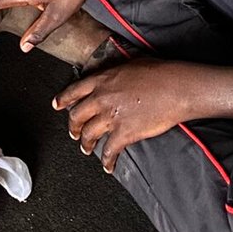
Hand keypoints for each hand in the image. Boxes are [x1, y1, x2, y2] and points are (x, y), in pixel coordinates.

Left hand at [52, 58, 199, 171]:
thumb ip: (113, 75)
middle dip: (73, 127)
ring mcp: (111, 117)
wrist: (175, 87)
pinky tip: (108, 166)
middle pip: (76, 116)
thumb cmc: (158, 73)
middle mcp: (101, 98)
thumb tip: (110, 80)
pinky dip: (107, 161)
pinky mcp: (124, 133)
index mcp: (101, 80)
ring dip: (86, 144)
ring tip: (87, 149)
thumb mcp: (128, 65)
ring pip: (89, 135)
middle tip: (74, 133)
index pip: (73, 91)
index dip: (62, 100)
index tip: (57, 106)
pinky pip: (109, 151)